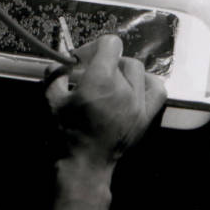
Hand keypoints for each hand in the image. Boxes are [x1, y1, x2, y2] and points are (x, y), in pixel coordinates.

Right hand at [44, 35, 166, 167]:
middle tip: (90, 75)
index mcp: (101, 80)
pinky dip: (148, 84)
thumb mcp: (51, 100)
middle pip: (122, 58)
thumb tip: (57, 64)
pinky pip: (157, 90)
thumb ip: (54, 75)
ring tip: (111, 83)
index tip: (82, 61)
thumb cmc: (66, 134)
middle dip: (105, 62)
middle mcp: (124, 88)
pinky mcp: (146, 116)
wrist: (85, 166)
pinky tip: (134, 88)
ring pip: (138, 71)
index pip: (110, 43)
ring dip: (123, 72)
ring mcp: (139, 103)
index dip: (95, 47)